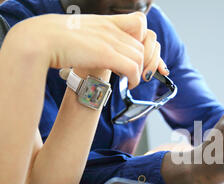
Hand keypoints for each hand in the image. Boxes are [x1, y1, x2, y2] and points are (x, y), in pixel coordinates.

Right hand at [5, 12, 166, 88]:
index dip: (147, 41)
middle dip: (146, 63)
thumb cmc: (55, 40)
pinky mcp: (105, 53)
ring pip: (139, 57)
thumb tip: (100, 51)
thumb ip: (97, 38)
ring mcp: (108, 40)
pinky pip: (131, 67)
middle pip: (142, 45)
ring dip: (139, 72)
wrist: (38, 39)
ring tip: (131, 81)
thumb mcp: (81, 34)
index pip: (140, 25)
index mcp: (105, 21)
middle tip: (138, 75)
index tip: (145, 57)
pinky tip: (128, 84)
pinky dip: (134, 78)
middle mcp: (110, 28)